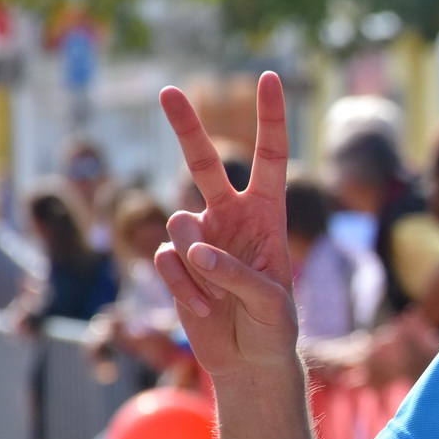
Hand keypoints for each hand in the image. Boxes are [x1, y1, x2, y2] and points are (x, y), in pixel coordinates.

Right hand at [153, 72, 297, 379]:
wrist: (248, 360)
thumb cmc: (274, 327)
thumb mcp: (272, 303)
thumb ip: (238, 274)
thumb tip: (197, 250)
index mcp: (268, 214)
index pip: (270, 157)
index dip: (270, 119)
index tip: (269, 78)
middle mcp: (231, 216)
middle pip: (203, 164)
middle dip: (186, 128)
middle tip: (167, 90)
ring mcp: (199, 238)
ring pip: (179, 227)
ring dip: (196, 266)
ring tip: (219, 297)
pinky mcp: (175, 264)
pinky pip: (165, 261)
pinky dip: (183, 288)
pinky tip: (202, 309)